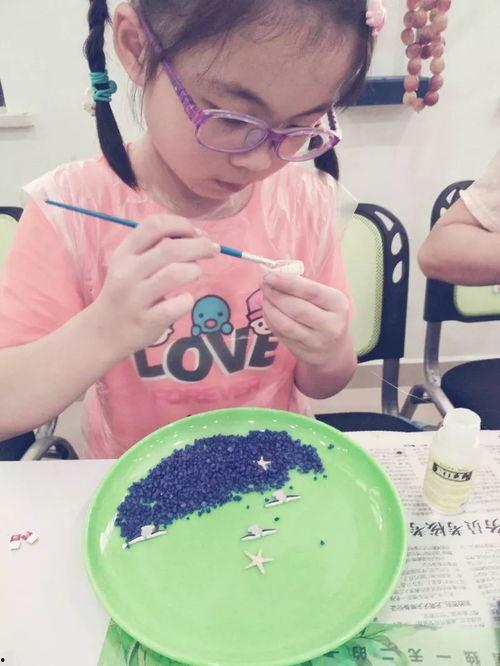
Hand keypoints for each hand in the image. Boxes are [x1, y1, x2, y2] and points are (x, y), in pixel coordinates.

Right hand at [91, 215, 216, 355]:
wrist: (104, 332)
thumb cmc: (125, 293)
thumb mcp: (129, 265)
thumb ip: (156, 249)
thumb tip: (198, 236)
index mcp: (124, 253)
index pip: (154, 225)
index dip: (181, 224)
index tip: (196, 233)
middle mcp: (128, 272)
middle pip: (171, 248)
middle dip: (200, 245)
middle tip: (213, 250)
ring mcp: (137, 298)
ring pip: (175, 273)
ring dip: (195, 270)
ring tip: (195, 274)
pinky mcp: (148, 321)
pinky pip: (178, 305)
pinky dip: (188, 300)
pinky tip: (184, 300)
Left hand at [261, 272, 349, 366]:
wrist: (334, 350)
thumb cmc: (326, 315)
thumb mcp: (325, 299)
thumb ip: (304, 287)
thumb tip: (274, 276)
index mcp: (338, 304)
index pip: (310, 291)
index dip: (287, 282)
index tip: (270, 276)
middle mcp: (330, 325)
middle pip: (296, 308)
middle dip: (275, 294)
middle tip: (264, 284)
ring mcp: (316, 341)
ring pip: (285, 324)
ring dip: (270, 309)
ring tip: (265, 298)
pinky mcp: (302, 352)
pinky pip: (281, 334)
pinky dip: (270, 320)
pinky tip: (268, 311)